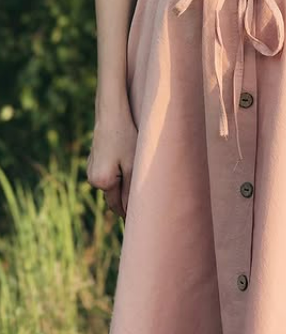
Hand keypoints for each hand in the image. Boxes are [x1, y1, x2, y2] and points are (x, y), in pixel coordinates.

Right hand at [86, 98, 138, 218]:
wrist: (111, 114)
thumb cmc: (125, 137)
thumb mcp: (133, 165)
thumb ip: (131, 190)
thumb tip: (128, 213)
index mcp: (103, 182)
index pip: (118, 206)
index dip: (130, 213)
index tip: (144, 219)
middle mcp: (93, 179)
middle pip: (114, 197)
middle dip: (127, 198)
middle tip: (146, 200)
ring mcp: (91, 170)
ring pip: (112, 185)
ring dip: (123, 184)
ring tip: (137, 174)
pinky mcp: (94, 161)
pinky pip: (108, 174)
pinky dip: (117, 173)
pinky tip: (127, 162)